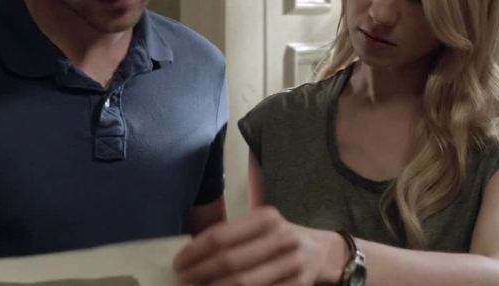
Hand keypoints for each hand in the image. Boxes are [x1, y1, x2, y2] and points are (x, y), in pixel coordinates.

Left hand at [173, 206, 344, 285]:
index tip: (179, 262)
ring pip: (242, 284)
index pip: (221, 236)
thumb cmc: (277, 238)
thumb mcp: (259, 226)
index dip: (195, 251)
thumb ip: (231, 236)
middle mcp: (281, 238)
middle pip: (229, 261)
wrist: (319, 252)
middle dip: (200, 272)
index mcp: (266, 218)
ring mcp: (291, 265)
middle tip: (184, 278)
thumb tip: (191, 253)